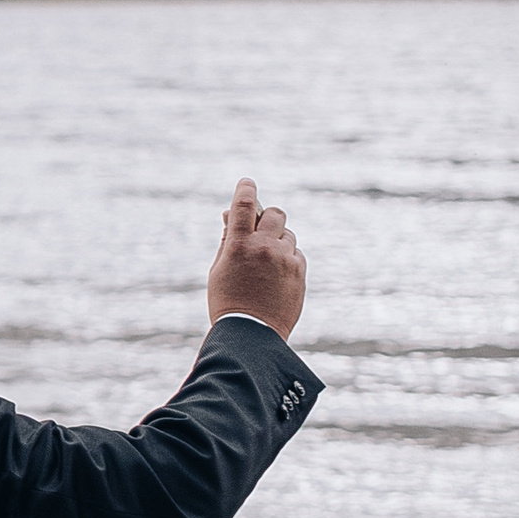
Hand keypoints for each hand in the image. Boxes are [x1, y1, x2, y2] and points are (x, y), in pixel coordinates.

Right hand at [207, 178, 306, 341]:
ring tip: (266, 263)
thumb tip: (230, 216)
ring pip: (287, 235)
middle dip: (267, 217)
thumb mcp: (219, 269)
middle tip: (261, 227)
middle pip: (274, 214)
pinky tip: (276, 276)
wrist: (252, 334)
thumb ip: (228, 240)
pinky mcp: (300, 272)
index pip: (243, 205)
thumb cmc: (228, 301)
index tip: (247, 183)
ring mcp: (285, 259)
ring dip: (277, 241)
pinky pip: (296, 254)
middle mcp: (265, 247)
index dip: (245, 189)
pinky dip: (287, 258)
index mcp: (239, 245)